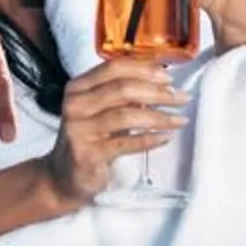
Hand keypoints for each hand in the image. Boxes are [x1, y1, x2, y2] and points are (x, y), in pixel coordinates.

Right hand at [43, 60, 187, 206]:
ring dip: (158, 116)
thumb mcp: (102, 110)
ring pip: (125, 115)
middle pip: (123, 89)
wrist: (64, 177)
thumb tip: (163, 80)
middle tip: (181, 98)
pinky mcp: (87, 154)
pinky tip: (165, 138)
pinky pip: (124, 144)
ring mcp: (79, 130)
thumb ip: (124, 94)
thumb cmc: (90, 139)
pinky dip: (149, 139)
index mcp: (78, 87)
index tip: (170, 78)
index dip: (144, 70)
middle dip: (157, 92)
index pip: (114, 68)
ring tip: (180, 119)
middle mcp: (75, 105)